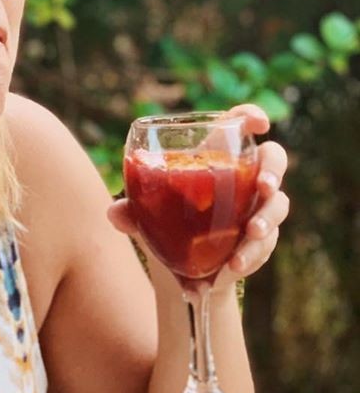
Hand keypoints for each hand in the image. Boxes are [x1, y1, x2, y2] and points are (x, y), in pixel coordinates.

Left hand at [107, 103, 290, 299]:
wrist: (181, 268)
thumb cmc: (166, 222)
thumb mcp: (147, 216)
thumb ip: (133, 211)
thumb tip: (114, 212)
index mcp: (215, 155)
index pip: (240, 124)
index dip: (251, 116)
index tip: (259, 123)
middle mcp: (245, 176)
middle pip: (273, 159)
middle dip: (273, 171)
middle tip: (264, 188)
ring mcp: (257, 207)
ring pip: (277, 206)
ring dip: (264, 225)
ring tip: (239, 251)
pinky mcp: (263, 238)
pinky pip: (265, 246)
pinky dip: (245, 262)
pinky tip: (222, 276)